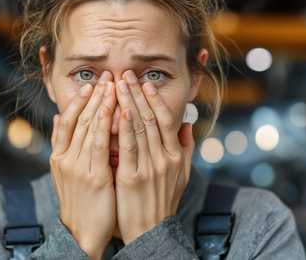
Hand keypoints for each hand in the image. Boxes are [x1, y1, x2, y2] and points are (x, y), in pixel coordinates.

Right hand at [50, 71, 115, 259]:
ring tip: (112, 84)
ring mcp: (77, 167)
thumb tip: (57, 118)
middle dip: (94, 95)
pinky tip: (113, 108)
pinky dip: (104, 124)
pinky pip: (99, 144)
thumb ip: (62, 145)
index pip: (67, 120)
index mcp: (59, 156)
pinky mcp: (93, 177)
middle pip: (78, 118)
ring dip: (101, 103)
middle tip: (106, 75)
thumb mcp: (64, 172)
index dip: (79, 99)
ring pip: (88, 127)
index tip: (91, 83)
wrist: (81, 233)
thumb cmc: (80, 201)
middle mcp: (65, 158)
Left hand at [114, 70, 194, 244]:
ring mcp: (149, 167)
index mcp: (176, 156)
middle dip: (138, 93)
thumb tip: (187, 124)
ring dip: (128, 103)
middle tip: (126, 74)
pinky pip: (128, 147)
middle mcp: (164, 158)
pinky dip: (124, 127)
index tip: (145, 82)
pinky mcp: (132, 178)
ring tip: (117, 84)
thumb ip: (187, 148)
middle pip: (150, 118)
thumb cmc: (164, 202)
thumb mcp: (182, 176)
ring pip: (139, 127)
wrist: (150, 232)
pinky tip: (119, 110)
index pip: (165, 120)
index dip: (155, 98)